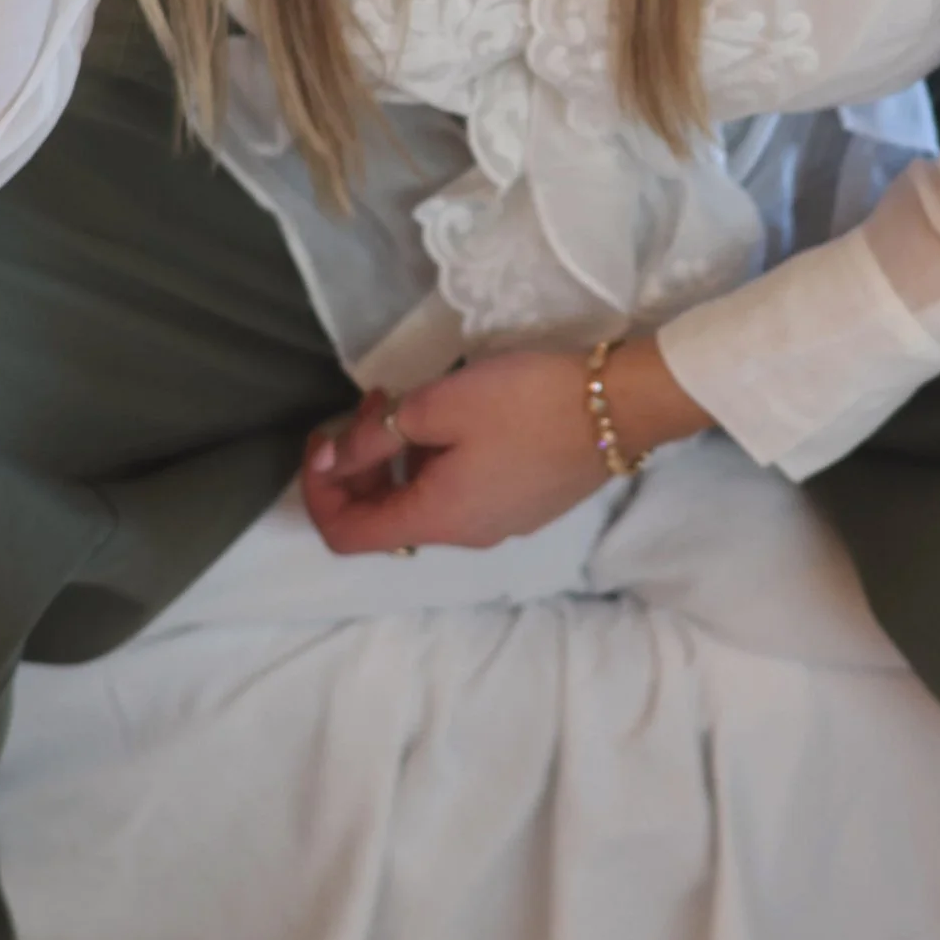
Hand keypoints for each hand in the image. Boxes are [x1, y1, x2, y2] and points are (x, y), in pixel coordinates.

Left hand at [301, 338, 713, 556]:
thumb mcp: (437, 407)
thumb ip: (374, 438)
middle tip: (367, 406)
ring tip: (405, 403)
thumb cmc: (525, 403)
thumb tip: (332, 461)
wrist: (621, 406)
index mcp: (437, 519)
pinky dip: (433, 464)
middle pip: (384, 520)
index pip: (348, 534)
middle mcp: (465, 536)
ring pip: (422, 504)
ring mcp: (499, 525)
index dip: (318, 492)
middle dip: (357, 467)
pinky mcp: (524, 505)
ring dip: (396, 460)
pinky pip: (457, 495)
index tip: (322, 440)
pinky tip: (449, 420)